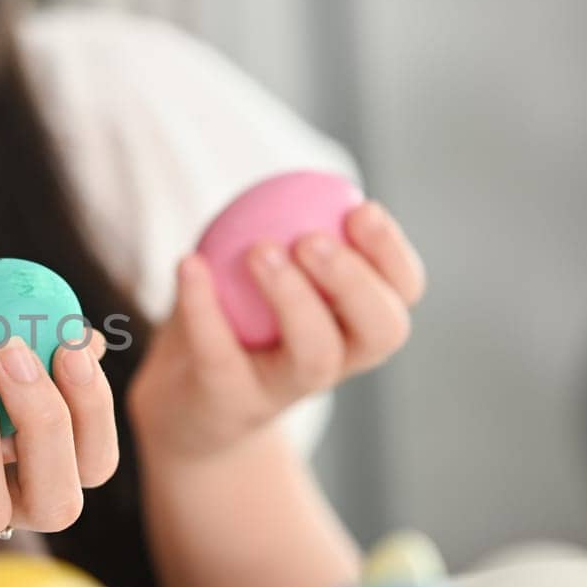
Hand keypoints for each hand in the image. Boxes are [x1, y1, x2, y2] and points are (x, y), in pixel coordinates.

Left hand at [129, 201, 424, 459]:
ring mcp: (285, 391)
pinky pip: (221, 356)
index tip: (361, 208)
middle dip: (355, 280)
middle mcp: (335, 363)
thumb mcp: (267, 276)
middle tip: (314, 238)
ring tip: (260, 250)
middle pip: (379, 330)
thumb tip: (300, 178)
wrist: (184, 408)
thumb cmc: (237, 324)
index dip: (393, 253)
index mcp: (355, 325)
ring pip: (315, 355)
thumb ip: (288, 234)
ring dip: (293, 297)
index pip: (402, 293)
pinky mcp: (231, 403)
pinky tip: (188, 263)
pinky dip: (203, 308)